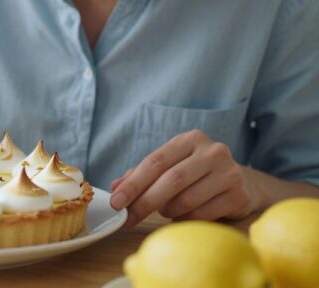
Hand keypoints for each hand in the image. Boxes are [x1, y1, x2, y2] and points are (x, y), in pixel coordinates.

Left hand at [109, 129, 261, 227]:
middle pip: (171, 180)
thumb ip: (142, 175)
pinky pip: (202, 214)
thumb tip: (114, 187)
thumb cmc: (196, 174)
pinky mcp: (239, 195)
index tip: (116, 202)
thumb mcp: (170, 167)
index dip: (133, 184)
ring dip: (168, 211)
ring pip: (186, 200)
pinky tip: (184, 215)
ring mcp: (229, 172)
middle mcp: (212, 151)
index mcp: (190, 140)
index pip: (155, 161)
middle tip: (128, 218)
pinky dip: (186, 219)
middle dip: (144, 202)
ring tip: (166, 210)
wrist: (243, 184)